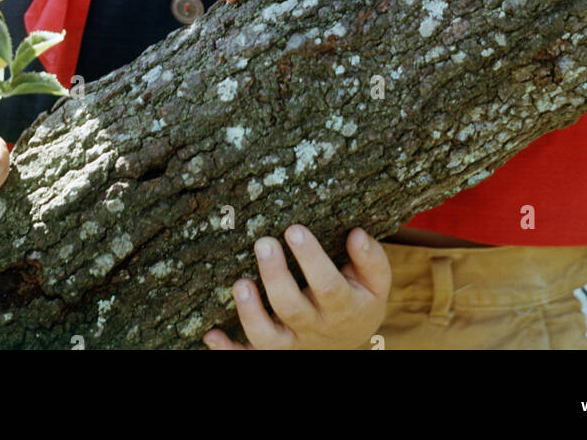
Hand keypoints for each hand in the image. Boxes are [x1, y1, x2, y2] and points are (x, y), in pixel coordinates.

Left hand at [203, 225, 390, 350]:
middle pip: (292, 309)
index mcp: (343, 308)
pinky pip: (248, 358)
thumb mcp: (375, 282)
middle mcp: (315, 329)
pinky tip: (211, 333)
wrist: (349, 339)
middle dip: (275, 276)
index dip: (311, 259)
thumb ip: (370, 259)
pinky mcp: (272, 353)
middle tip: (263, 243)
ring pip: (268, 339)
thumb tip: (356, 234)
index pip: (328, 285)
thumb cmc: (358, 297)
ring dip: (250, 313)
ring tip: (240, 283)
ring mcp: (292, 345)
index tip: (294, 229)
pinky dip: (228, 350)